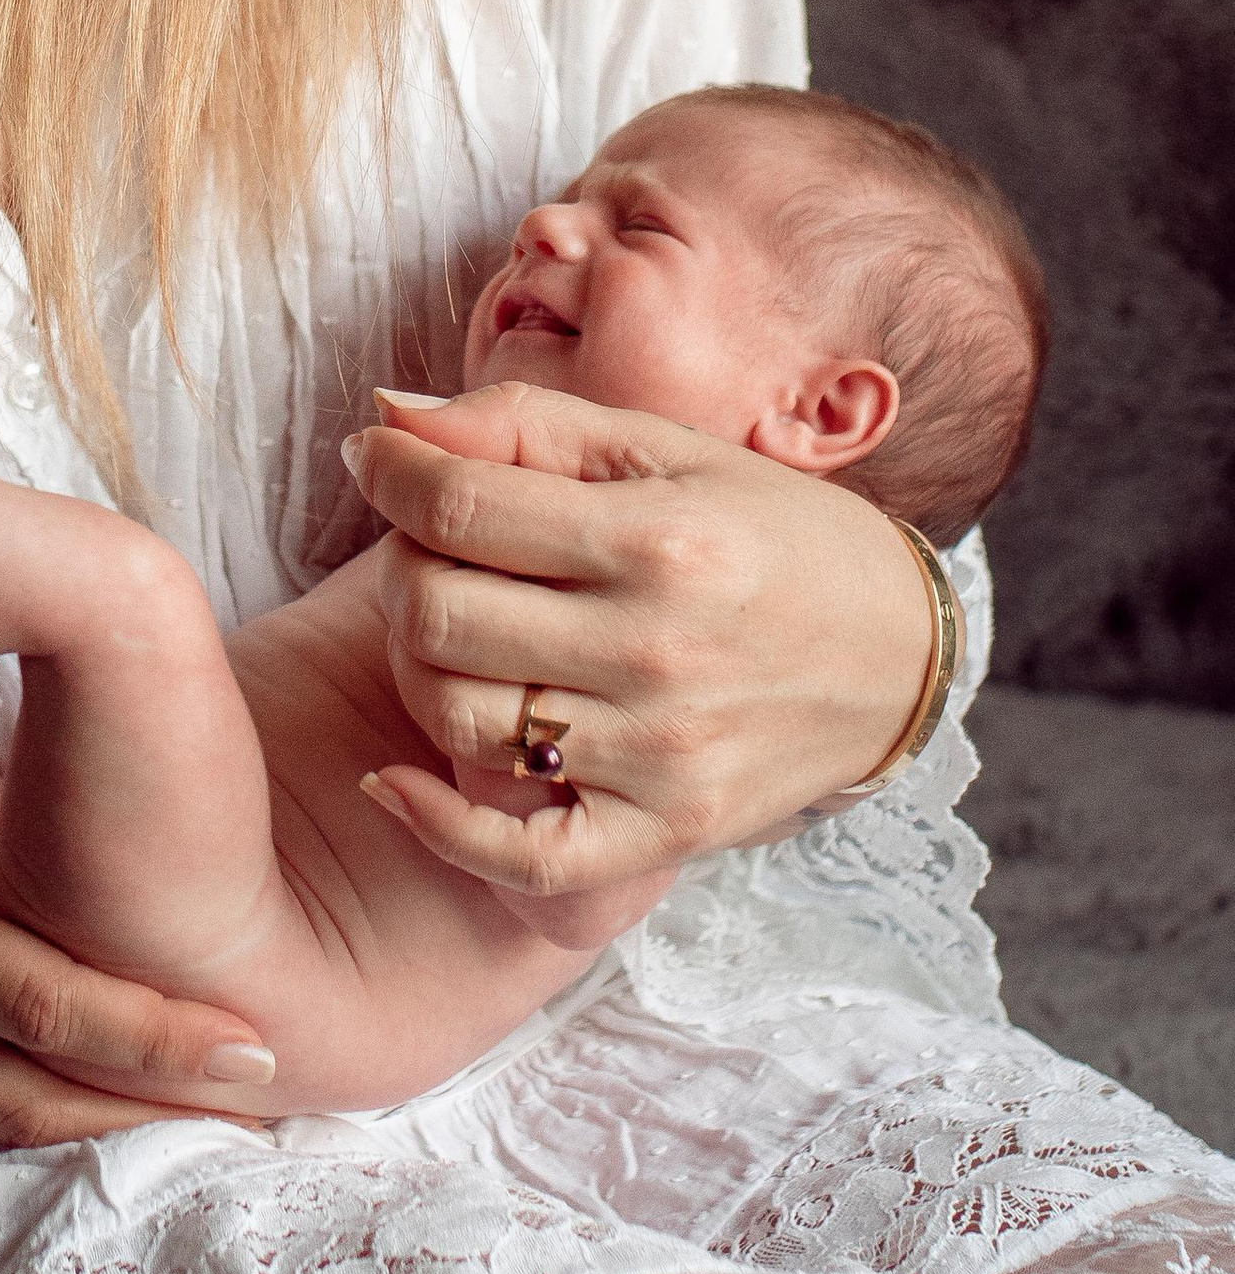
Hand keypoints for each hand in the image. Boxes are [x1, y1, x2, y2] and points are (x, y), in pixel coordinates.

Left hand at [346, 382, 937, 897]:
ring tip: (447, 633)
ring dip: (416, 668)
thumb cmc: (766, 534)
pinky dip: (438, 823)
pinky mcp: (667, 830)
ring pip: (457, 717)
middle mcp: (656, 649)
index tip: (376, 458)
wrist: (896, 650)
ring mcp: (660, 752)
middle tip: (428, 548)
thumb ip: (520, 424)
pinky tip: (394, 782)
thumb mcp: (661, 450)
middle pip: (438, 612)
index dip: (388, 471)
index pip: (458, 505)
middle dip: (402, 566)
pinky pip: (520, 856)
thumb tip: (384, 417)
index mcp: (657, 538)